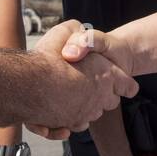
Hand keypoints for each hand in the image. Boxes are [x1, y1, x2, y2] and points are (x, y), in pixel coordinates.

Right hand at [25, 20, 137, 139]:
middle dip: (106, 95)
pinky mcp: (69, 123)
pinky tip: (65, 110)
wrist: (29, 84)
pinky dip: (73, 120)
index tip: (127, 86)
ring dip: (88, 106)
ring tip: (75, 95)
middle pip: (111, 102)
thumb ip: (79, 33)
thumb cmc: (48, 59)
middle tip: (94, 85)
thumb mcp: (66, 31)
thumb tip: (81, 36)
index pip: (128, 86)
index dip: (126, 84)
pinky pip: (76, 124)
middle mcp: (99, 97)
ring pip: (94, 113)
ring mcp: (85, 112)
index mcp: (106, 75)